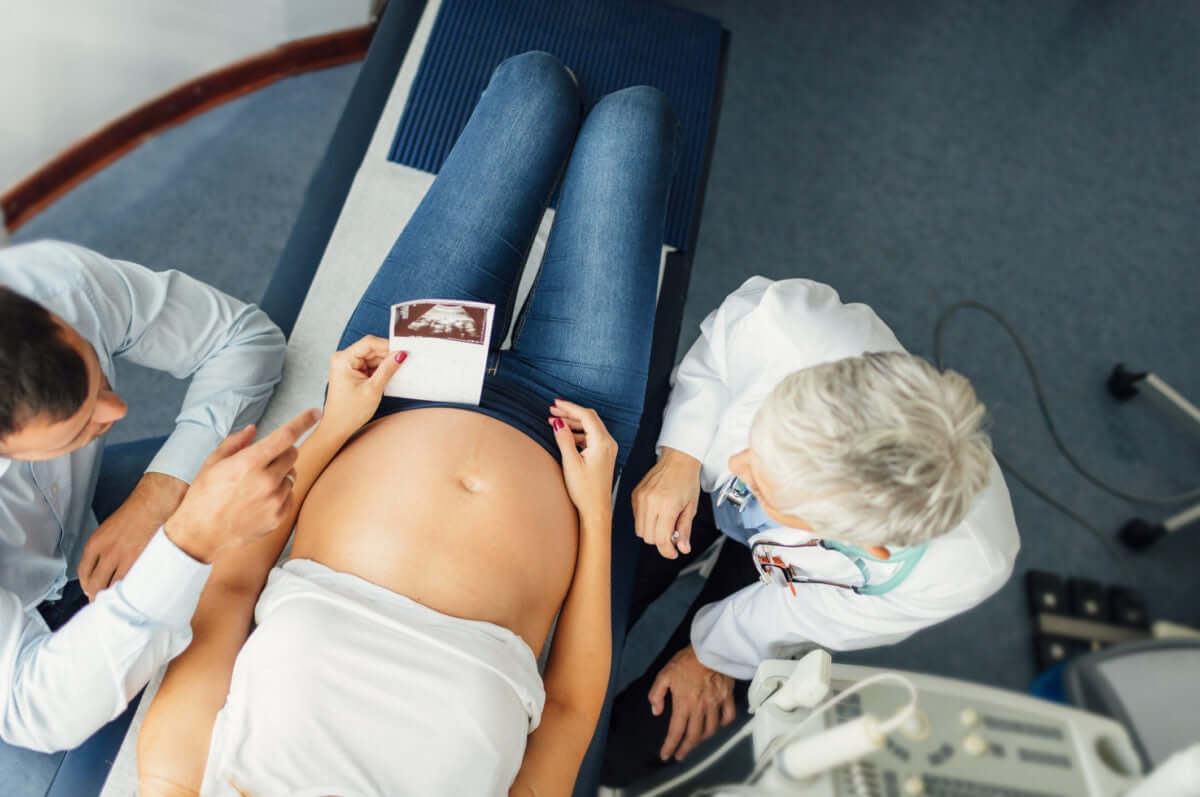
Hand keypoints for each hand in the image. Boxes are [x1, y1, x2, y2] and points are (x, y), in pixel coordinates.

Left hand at [79, 472, 187, 599]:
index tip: (91, 592)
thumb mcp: (108, 530)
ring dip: (116, 596)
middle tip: (104, 601)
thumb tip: (102, 572)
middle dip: (98, 596)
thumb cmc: (135, 514)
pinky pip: (132, 584)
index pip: (83, 574)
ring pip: (113, 587)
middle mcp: (106, 553)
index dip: (86, 587)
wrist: (155, 502)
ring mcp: (125, 558)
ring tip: (120, 599)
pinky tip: (134, 592)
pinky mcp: (142, 561)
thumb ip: (101, 550)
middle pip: (95, 585)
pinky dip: (131, 590)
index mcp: (94, 544)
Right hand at [163, 409, 320, 562]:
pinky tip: (258, 501)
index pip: (285, 436)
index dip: (303, 421)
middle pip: (292, 454)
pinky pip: (289, 496)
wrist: (200, 535)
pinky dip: (279, 494)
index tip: (316, 412)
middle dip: (282, 452)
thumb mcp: (212, 463)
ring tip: (254, 486)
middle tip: (264, 460)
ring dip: (279, 475)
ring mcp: (274, 501)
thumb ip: (235, 442)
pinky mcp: (279, 517)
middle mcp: (266, 481)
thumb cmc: (203, 496)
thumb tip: (254, 429)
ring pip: (292, 476)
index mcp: (249, 463)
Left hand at [321, 335, 406, 438]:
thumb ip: (387, 369)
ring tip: (396, 373)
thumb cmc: (349, 412)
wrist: (338, 427)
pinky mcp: (353, 371)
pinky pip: (370, 365)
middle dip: (387, 356)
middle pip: (371, 349)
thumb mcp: (373, 389)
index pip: (369, 343)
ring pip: (373, 357)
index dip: (387, 346)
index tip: (403, 351)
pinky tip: (388, 377)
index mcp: (344, 359)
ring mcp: (348, 365)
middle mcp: (344, 358)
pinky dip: (380, 370)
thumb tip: (400, 354)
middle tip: (404, 363)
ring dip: (385, 364)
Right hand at [549, 399, 617, 517]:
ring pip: (590, 427)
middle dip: (571, 412)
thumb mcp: (571, 463)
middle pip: (589, 419)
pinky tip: (565, 435)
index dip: (570, 407)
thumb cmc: (584, 490)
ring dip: (573, 423)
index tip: (555, 403)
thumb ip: (564, 440)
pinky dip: (578, 433)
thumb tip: (557, 422)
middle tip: (552, 409)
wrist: (596, 510)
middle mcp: (608, 443)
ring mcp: (607, 449)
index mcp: (602, 442)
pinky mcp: (604, 455)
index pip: (586, 416)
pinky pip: (591, 437)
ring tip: (555, 421)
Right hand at [632, 447, 701, 558]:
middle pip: (648, 538)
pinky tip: (657, 514)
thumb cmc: (686, 479)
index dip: (667, 551)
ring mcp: (640, 498)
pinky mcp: (635, 496)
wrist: (677, 459)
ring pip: (639, 530)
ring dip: (651, 533)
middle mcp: (650, 502)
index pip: (661, 539)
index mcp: (667, 505)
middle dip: (660, 541)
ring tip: (664, 523)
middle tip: (672, 535)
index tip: (673, 553)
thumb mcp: (691, 507)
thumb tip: (683, 548)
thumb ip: (685, 530)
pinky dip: (646, 521)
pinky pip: (636, 518)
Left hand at [649, 644, 735, 761]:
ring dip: (702, 739)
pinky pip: (727, 717)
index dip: (670, 746)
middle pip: (694, 736)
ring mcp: (716, 704)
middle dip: (685, 749)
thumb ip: (656, 694)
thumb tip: (656, 711)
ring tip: (696, 741)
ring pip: (711, 730)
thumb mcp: (664, 674)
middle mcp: (700, 708)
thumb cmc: (686, 660)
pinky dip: (723, 724)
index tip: (666, 755)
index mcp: (683, 704)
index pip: (676, 732)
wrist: (711, 648)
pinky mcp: (727, 697)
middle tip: (680, 755)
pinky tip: (717, 725)